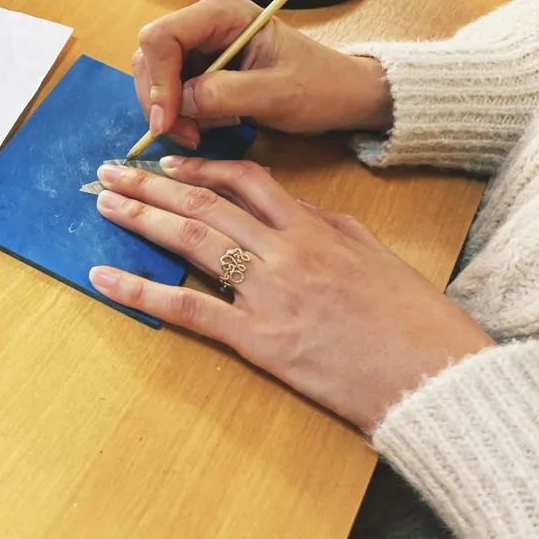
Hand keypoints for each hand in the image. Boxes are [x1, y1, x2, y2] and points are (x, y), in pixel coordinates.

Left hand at [88, 158, 493, 430]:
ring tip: (104, 203)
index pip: (246, 181)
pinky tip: (105, 278)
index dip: (199, 168)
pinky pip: (188, 309)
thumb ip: (331, 227)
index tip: (166, 163)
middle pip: (205, 204)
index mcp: (314, 229)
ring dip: (141, 218)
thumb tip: (294, 209)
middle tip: (110, 171)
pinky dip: (140, 291)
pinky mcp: (259, 338)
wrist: (435, 375)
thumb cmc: (413, 320)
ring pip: (192, 241)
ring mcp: (268, 292)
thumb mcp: (377, 256)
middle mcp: (284, 251)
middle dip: (152, 184)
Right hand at [134, 0, 391, 149]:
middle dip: (160, 101)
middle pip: (151, 57)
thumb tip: (178, 103)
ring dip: (170, 112)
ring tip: (201, 133)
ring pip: (156, 77)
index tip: (168, 122)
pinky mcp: (200, 66)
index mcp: (224, 12)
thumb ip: (224, 94)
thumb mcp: (276, 94)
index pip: (161, 37)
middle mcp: (205, 21)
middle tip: (185, 135)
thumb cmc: (318, 87)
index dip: (158, 81)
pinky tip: (208, 126)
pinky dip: (180, 115)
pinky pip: (170, 91)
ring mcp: (201, 44)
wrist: (339, 94)